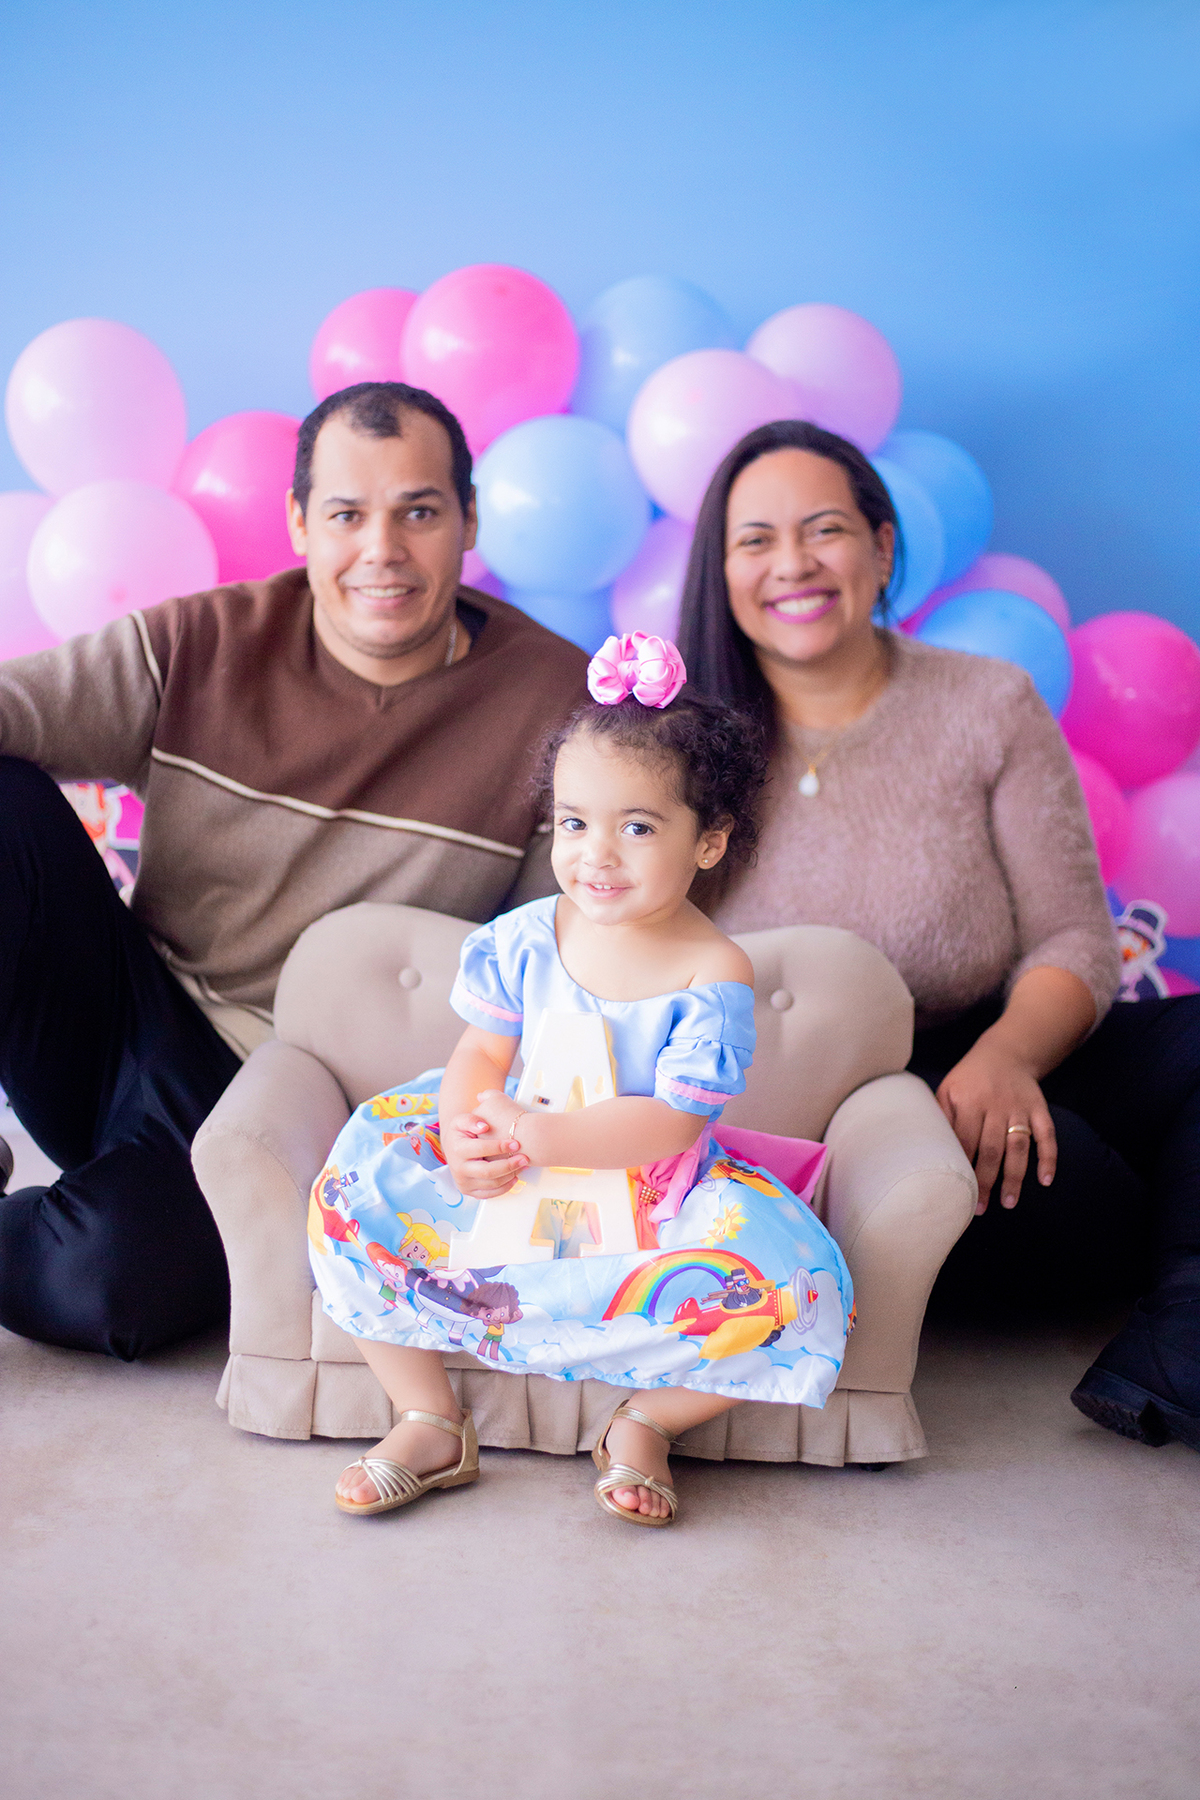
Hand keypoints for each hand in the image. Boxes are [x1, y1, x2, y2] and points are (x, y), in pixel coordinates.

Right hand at [443, 1104, 527, 1199]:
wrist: (453, 1147)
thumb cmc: (460, 1133)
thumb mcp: (461, 1121)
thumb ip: (471, 1120)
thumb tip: (484, 1126)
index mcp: (457, 1150)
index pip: (481, 1149)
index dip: (500, 1147)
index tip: (516, 1143)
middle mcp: (458, 1169)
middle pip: (488, 1171)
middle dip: (509, 1165)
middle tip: (524, 1158)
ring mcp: (464, 1182)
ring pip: (492, 1184)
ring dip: (511, 1175)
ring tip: (523, 1165)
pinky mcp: (469, 1191)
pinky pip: (490, 1194)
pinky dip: (505, 1187)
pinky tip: (515, 1177)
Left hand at [935, 1038, 1056, 1215]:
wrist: (1005, 1053)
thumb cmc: (969, 1079)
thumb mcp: (948, 1089)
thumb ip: (940, 1117)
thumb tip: (928, 1152)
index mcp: (968, 1100)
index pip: (964, 1140)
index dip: (961, 1168)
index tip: (957, 1192)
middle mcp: (995, 1104)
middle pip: (991, 1148)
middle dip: (986, 1180)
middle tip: (980, 1207)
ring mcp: (1020, 1107)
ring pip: (1018, 1145)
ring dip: (1014, 1176)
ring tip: (1009, 1202)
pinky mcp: (1039, 1108)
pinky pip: (1047, 1134)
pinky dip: (1048, 1157)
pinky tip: (1045, 1180)